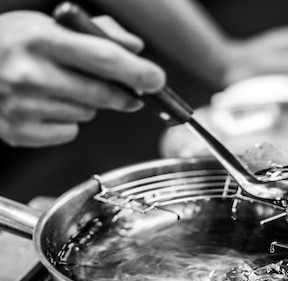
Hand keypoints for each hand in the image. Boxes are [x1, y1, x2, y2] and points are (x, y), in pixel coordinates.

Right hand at [0, 11, 165, 146]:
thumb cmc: (11, 43)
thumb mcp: (49, 24)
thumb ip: (98, 33)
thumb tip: (135, 49)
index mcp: (39, 38)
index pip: (104, 58)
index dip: (137, 72)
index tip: (156, 79)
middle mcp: (28, 73)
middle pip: (101, 94)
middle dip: (124, 95)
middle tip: (130, 93)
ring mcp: (22, 106)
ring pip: (87, 114)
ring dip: (88, 105)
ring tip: (62, 88)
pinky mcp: (18, 132)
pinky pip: (69, 132)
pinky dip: (67, 122)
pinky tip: (48, 106)